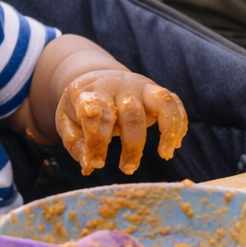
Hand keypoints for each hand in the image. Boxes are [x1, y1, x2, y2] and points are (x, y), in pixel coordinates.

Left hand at [55, 70, 187, 174]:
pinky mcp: (155, 90)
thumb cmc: (81, 106)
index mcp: (90, 91)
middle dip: (131, 145)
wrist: (96, 78)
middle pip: (131, 113)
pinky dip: (179, 123)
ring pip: (160, 102)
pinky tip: (174, 146)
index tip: (96, 163)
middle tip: (126, 168)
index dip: (96, 140)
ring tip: (165, 154)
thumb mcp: (66, 121)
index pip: (95, 113)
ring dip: (166, 130)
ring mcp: (140, 85)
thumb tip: (89, 165)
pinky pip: (174, 103)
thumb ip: (75, 143)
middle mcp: (117, 85)